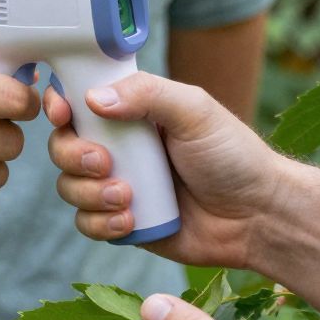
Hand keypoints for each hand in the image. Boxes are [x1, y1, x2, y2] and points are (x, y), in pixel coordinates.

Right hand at [44, 71, 288, 268]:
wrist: (258, 216)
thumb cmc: (234, 156)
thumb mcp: (195, 111)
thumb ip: (148, 95)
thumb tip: (93, 99)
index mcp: (133, 113)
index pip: (79, 102)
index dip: (60, 105)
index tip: (63, 113)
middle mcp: (120, 148)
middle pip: (64, 147)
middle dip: (74, 156)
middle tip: (105, 163)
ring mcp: (119, 186)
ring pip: (70, 187)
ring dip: (89, 193)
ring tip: (128, 198)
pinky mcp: (124, 224)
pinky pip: (87, 224)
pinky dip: (100, 223)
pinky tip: (131, 222)